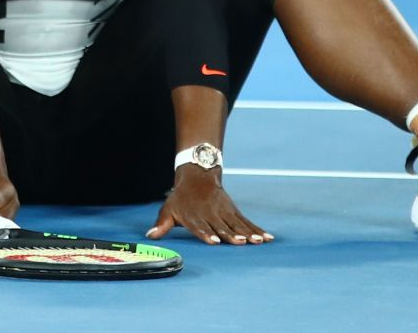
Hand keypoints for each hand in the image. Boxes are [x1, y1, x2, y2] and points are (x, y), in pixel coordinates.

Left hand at [146, 166, 273, 244]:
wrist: (198, 176)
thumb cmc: (181, 198)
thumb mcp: (168, 208)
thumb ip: (162, 224)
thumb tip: (150, 236)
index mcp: (194, 216)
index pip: (200, 226)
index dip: (207, 234)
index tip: (214, 242)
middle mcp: (211, 214)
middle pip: (222, 226)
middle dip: (231, 235)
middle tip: (241, 243)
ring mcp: (224, 212)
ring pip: (237, 224)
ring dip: (248, 232)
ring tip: (258, 241)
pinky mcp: (234, 211)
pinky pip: (247, 222)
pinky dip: (257, 230)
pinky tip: (267, 238)